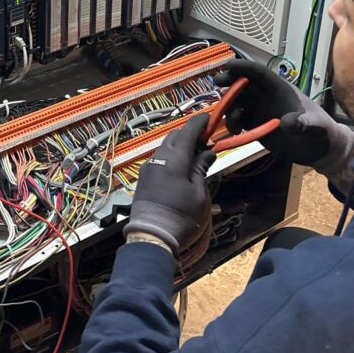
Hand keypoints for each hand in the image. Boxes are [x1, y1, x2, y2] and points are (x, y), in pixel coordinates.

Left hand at [124, 113, 214, 254]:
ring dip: (179, 145)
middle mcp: (158, 158)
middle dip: (189, 133)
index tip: (209, 117)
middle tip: (205, 138)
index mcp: (174, 159)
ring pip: (165, 146)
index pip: (187, 132)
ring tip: (194, 153)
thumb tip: (208, 153)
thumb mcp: (198, 194)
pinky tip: (180, 165)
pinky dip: (171, 155)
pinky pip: (159, 157)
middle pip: (174, 136)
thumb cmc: (181, 216)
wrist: (152, 235)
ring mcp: (149, 166)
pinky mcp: (144, 177)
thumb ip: (201, 169)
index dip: (199, 123)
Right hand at [213, 59, 353, 169]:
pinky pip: (238, 119)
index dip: (244, 67)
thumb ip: (303, 123)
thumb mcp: (315, 126)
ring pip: (237, 101)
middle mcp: (267, 96)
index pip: (259, 73)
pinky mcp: (255, 125)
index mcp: (280, 88)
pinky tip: (235, 132)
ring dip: (229, 108)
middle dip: (230, 81)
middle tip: (217, 82)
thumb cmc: (321, 131)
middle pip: (243, 84)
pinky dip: (232, 123)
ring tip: (233, 125)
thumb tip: (286, 123)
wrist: (319, 150)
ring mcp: (260, 110)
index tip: (228, 65)